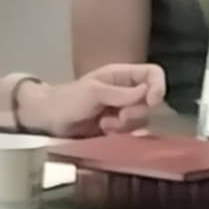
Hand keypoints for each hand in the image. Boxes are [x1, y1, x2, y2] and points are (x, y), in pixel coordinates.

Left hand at [19, 64, 167, 137]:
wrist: (50, 121)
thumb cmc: (67, 100)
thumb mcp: (93, 92)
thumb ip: (120, 93)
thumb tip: (147, 92)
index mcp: (121, 76)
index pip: (152, 73)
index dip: (158, 86)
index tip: (151, 101)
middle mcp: (126, 92)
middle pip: (151, 102)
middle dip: (135, 112)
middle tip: (117, 115)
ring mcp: (122, 111)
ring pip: (142, 120)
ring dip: (125, 125)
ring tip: (104, 124)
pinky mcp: (117, 129)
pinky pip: (131, 134)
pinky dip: (120, 135)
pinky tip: (104, 132)